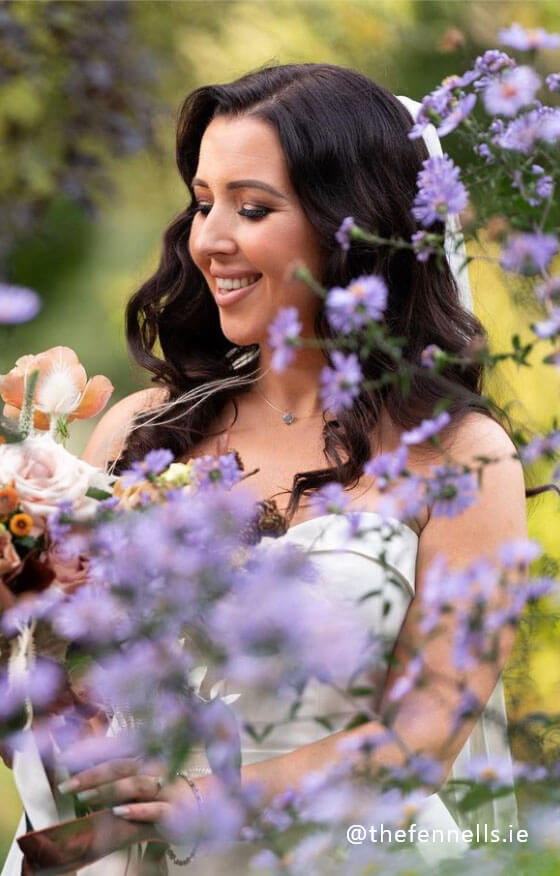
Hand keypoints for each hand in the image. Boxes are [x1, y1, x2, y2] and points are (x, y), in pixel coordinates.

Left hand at [58, 742, 192, 828]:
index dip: (90, 753)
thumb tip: (86, 775)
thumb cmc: (169, 791)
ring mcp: (166, 788)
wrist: (209, 802)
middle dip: (91, 774)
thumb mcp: (145, 779)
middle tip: (66, 785)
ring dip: (109, 790)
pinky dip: (137, 810)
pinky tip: (119, 812)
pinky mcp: (175, 810)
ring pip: (136, 784)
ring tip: (86, 797)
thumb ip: (121, 775)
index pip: (115, 752)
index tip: (63, 758)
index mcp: (146, 759)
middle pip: (121, 766)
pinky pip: (156, 809)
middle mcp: (155, 769)